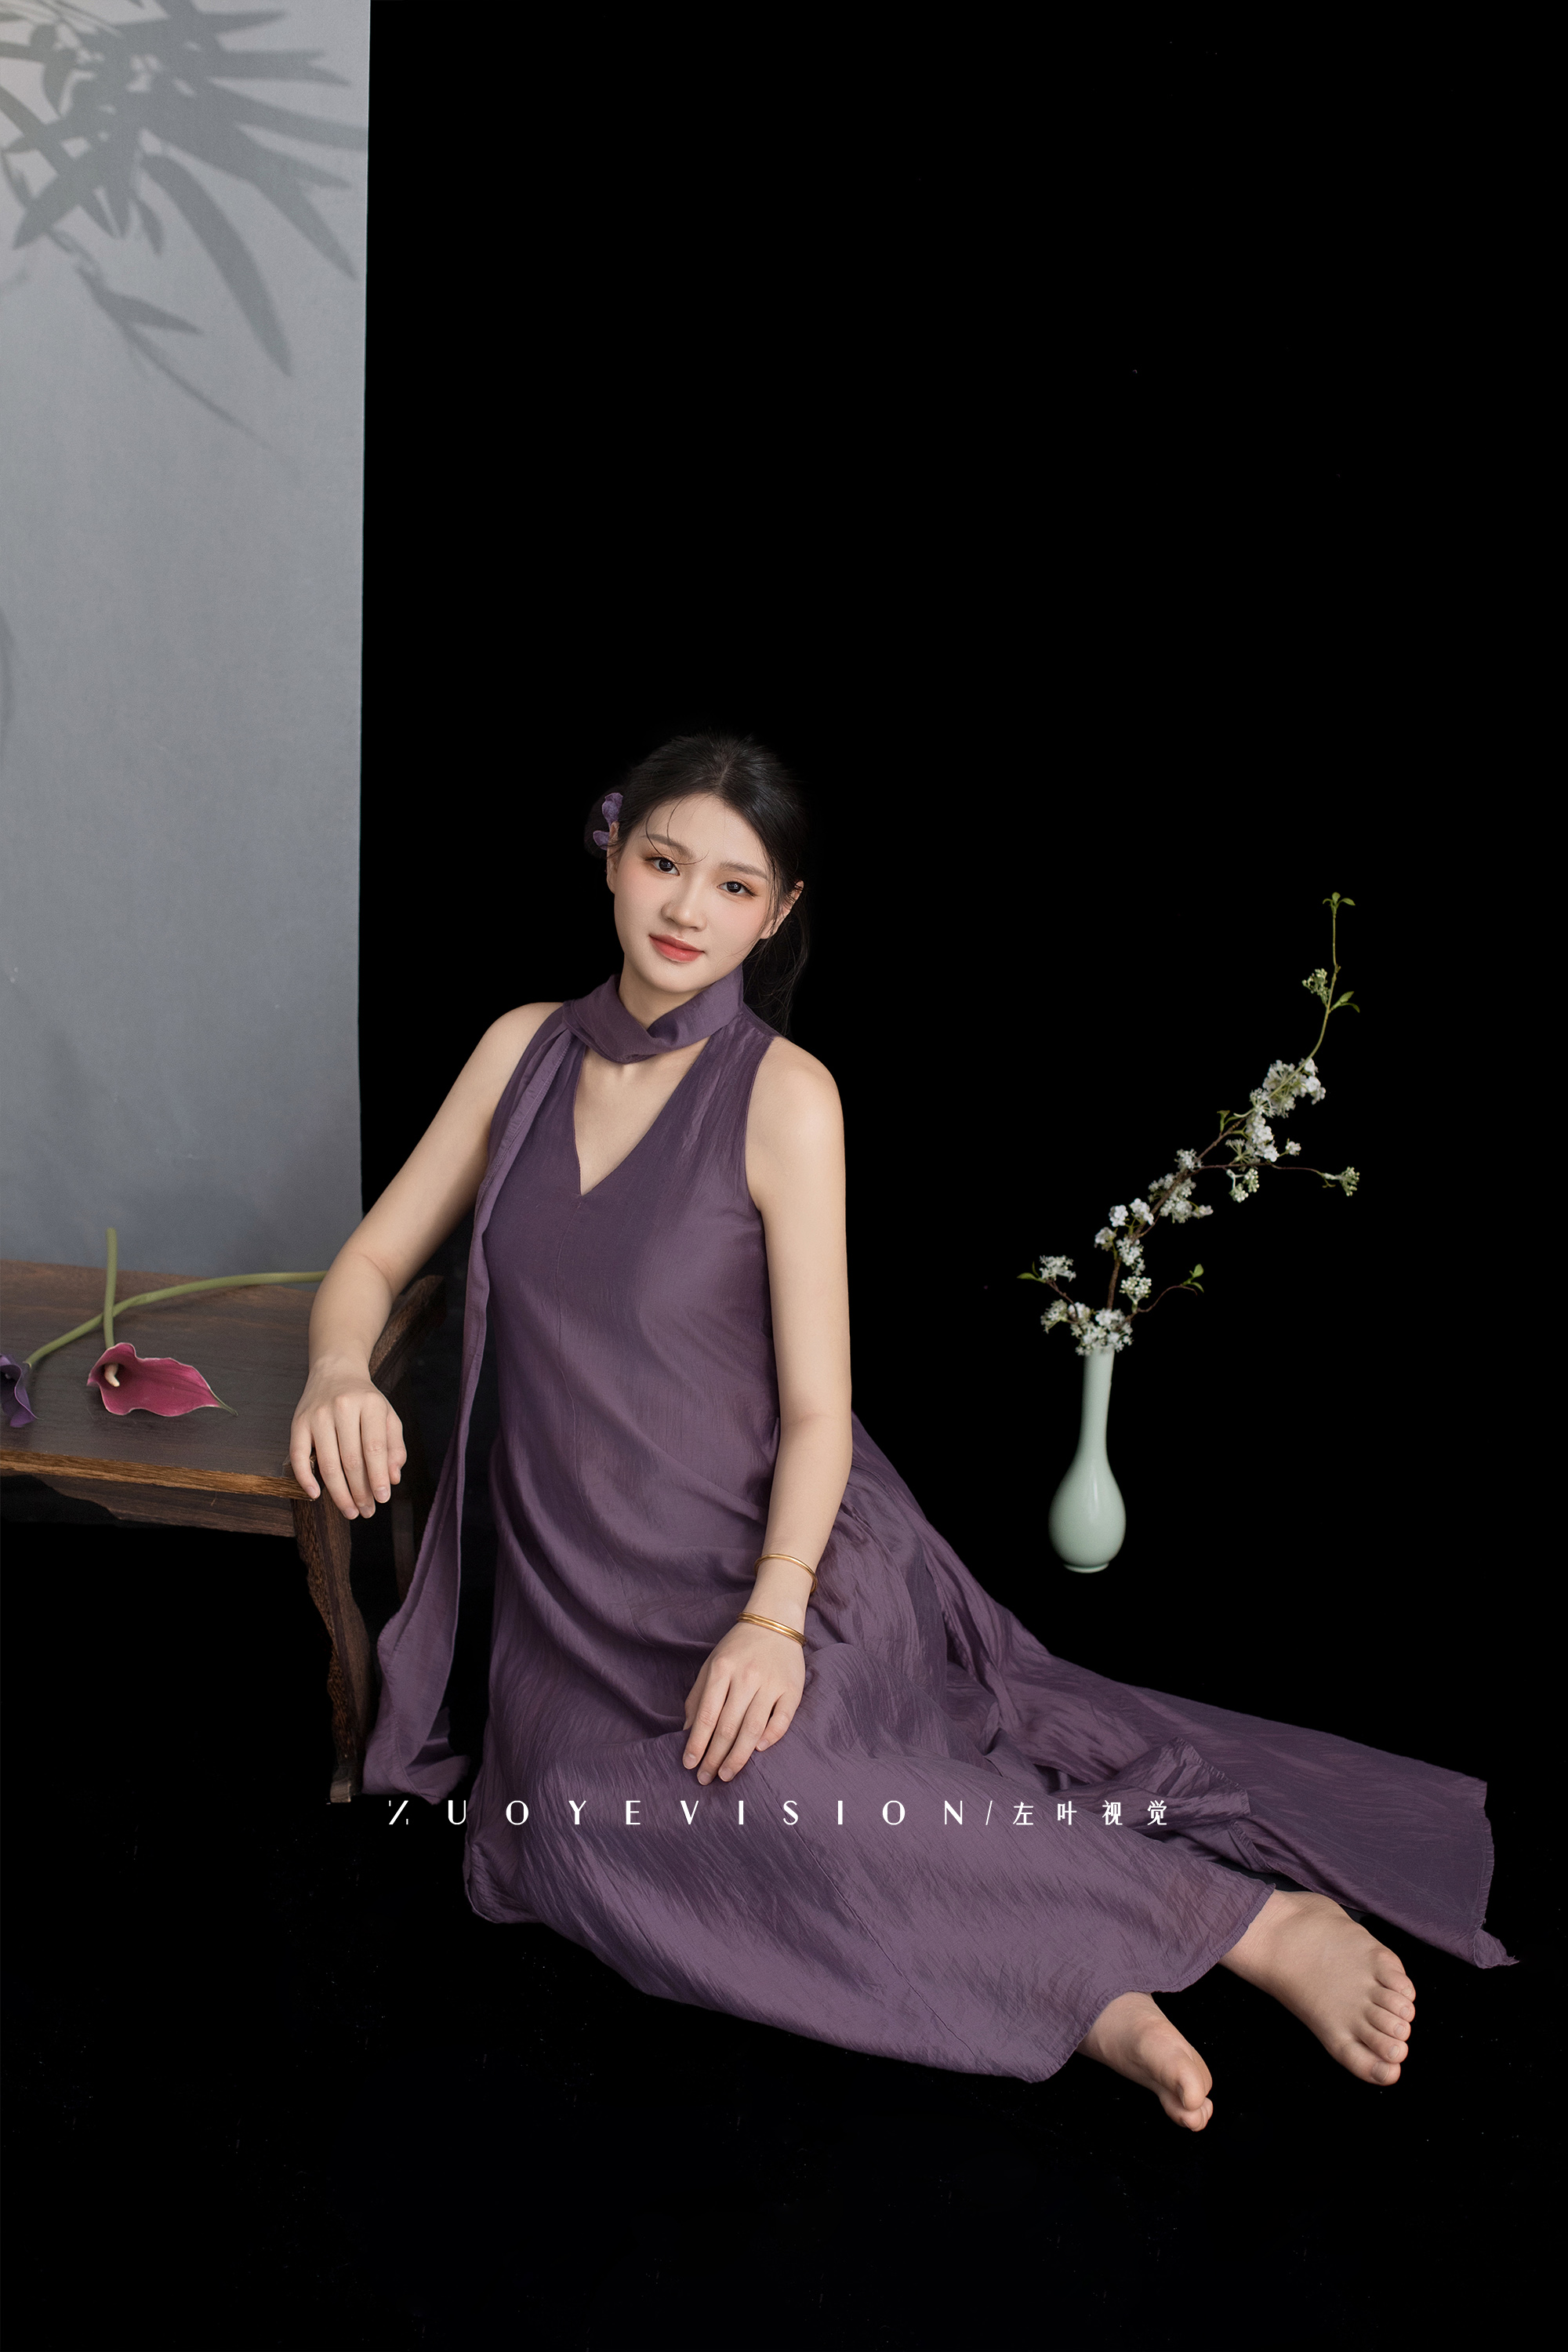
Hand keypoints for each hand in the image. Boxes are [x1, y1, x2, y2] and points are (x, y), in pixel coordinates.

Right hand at [289, 1360, 404, 1520]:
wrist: (335, 1371)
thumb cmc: (365, 1400)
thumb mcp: (387, 1416)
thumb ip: (394, 1447)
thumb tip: (392, 1479)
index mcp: (370, 1405)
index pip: (375, 1448)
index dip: (378, 1477)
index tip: (382, 1499)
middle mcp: (343, 1408)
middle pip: (351, 1460)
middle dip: (360, 1491)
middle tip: (366, 1511)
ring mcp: (318, 1415)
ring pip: (328, 1463)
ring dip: (339, 1493)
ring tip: (349, 1510)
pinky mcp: (298, 1423)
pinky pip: (299, 1456)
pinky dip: (305, 1478)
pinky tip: (316, 1494)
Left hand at [682, 1620, 804, 1784]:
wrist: (775, 1622)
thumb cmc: (738, 1648)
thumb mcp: (711, 1665)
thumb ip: (698, 1697)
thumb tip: (688, 1733)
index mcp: (722, 1669)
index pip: (706, 1716)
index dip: (697, 1744)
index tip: (689, 1765)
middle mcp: (746, 1677)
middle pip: (728, 1727)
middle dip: (714, 1757)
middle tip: (706, 1778)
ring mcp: (771, 1683)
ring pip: (752, 1728)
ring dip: (738, 1757)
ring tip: (726, 1774)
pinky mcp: (793, 1689)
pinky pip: (782, 1720)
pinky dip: (770, 1737)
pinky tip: (758, 1751)